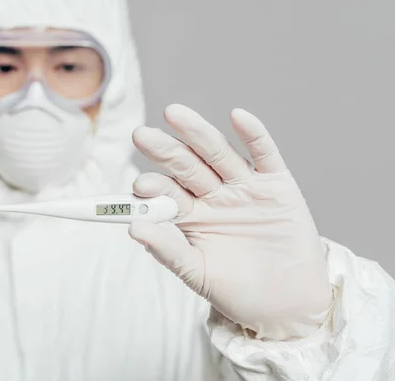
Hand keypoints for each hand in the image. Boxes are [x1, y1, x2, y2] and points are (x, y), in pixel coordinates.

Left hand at [128, 104, 332, 340]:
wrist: (287, 304)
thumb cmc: (238, 291)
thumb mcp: (198, 273)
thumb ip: (168, 251)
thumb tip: (133, 229)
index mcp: (192, 215)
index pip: (167, 193)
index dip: (154, 187)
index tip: (139, 186)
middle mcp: (215, 195)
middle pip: (187, 166)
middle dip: (166, 150)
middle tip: (142, 136)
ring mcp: (245, 187)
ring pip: (219, 154)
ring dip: (198, 134)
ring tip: (175, 115)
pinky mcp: (276, 184)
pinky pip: (264, 155)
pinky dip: (254, 135)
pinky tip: (237, 117)